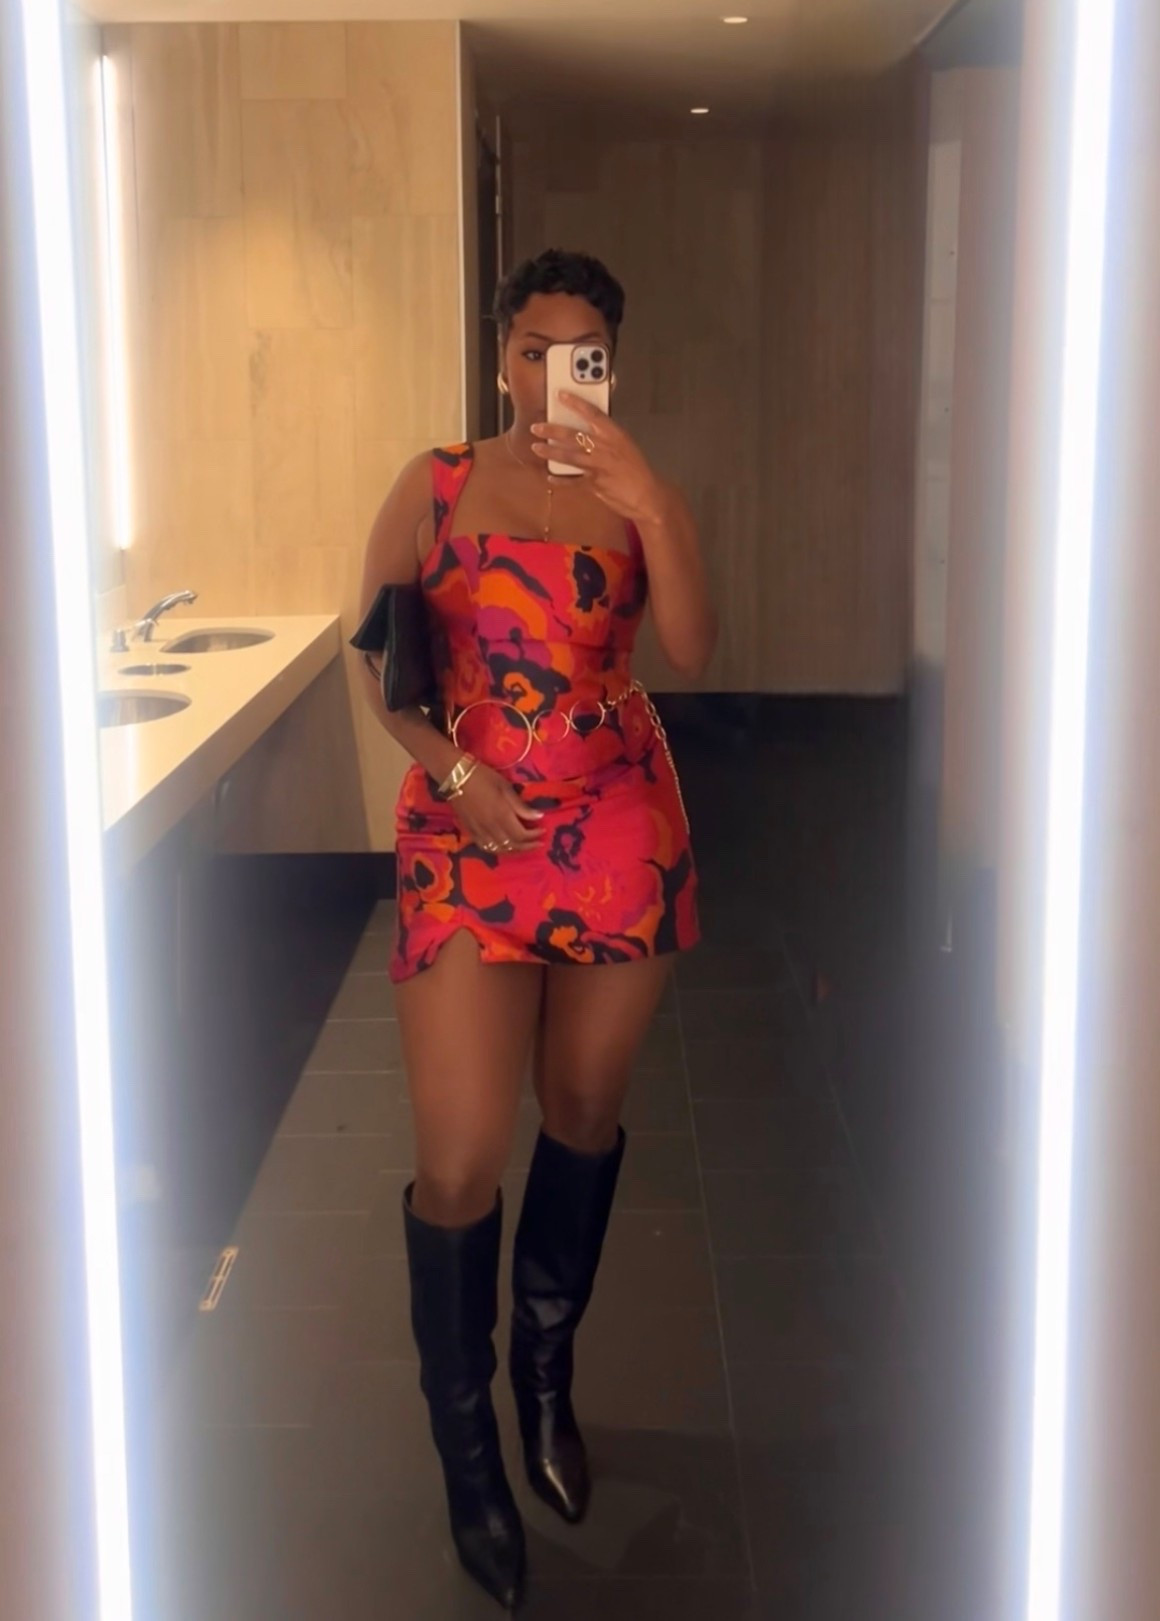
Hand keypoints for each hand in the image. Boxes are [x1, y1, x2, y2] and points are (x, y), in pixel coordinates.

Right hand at [452, 762, 543, 853]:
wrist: (455, 776)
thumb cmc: (483, 777)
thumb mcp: (505, 787)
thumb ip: (521, 805)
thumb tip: (538, 816)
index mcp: (501, 816)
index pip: (521, 835)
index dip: (534, 836)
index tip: (542, 831)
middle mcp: (491, 828)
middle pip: (512, 845)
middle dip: (527, 846)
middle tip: (537, 843)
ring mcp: (479, 831)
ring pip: (499, 849)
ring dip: (514, 850)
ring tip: (523, 847)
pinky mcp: (470, 831)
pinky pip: (485, 847)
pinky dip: (497, 850)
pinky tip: (503, 847)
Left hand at [530, 394, 668, 526]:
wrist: (647, 494)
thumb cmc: (636, 469)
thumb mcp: (625, 445)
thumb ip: (606, 436)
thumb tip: (587, 429)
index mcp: (615, 434)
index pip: (593, 413)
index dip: (575, 403)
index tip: (560, 395)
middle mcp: (605, 448)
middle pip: (574, 435)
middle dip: (553, 430)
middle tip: (537, 427)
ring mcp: (599, 466)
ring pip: (569, 456)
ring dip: (551, 451)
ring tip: (537, 447)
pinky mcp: (595, 484)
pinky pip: (573, 480)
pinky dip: (560, 479)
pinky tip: (550, 476)